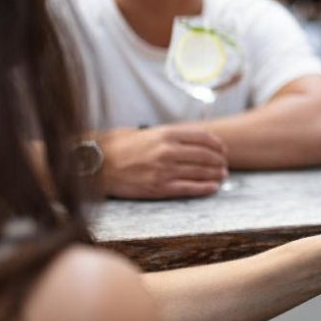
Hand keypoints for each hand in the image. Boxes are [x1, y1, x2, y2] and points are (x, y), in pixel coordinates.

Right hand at [96, 124, 228, 198]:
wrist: (96, 165)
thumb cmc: (117, 146)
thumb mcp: (144, 132)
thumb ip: (166, 135)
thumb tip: (187, 139)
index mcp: (165, 134)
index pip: (201, 137)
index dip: (216, 144)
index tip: (222, 148)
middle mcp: (168, 151)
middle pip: (205, 155)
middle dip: (219, 160)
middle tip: (224, 164)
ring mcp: (164, 170)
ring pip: (200, 172)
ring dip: (215, 174)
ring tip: (222, 175)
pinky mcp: (159, 188)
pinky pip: (189, 188)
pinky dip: (204, 188)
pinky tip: (213, 187)